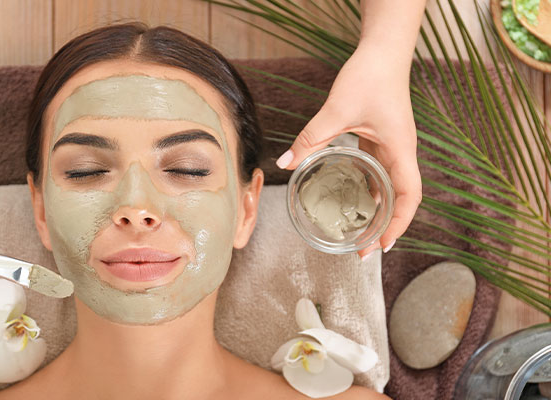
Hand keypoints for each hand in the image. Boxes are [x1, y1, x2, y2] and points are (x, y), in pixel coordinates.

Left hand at [276, 43, 421, 258]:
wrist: (381, 52)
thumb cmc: (369, 77)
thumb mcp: (336, 111)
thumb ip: (310, 138)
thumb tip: (283, 163)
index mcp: (400, 149)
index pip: (409, 196)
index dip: (399, 224)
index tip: (383, 245)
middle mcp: (402, 152)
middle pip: (402, 199)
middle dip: (386, 227)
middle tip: (363, 251)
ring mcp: (394, 147)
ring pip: (392, 187)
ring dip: (379, 212)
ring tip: (360, 234)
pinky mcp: (383, 140)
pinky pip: (380, 172)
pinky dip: (370, 190)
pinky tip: (353, 201)